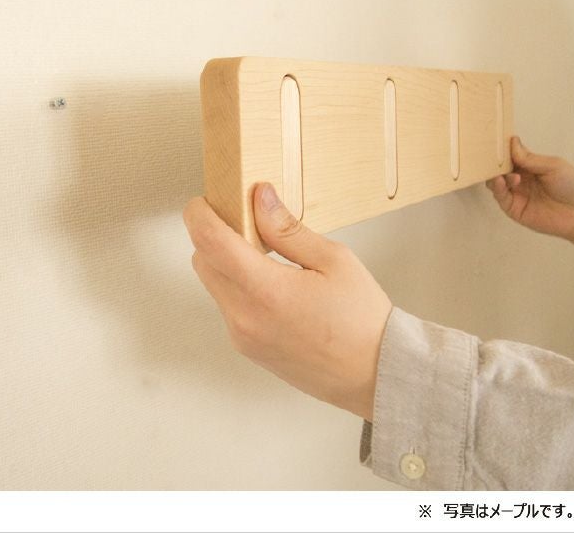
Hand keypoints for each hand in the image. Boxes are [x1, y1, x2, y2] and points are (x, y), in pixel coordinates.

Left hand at [183, 183, 391, 420]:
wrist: (374, 374)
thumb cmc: (362, 319)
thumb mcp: (334, 260)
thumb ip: (288, 229)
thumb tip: (260, 199)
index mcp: (267, 291)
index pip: (210, 242)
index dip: (199, 214)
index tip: (204, 200)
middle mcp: (245, 317)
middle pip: (201, 261)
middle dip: (211, 235)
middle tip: (241, 221)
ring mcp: (243, 337)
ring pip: (212, 284)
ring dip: (223, 261)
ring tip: (263, 252)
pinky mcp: (247, 348)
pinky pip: (226, 306)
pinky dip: (235, 285)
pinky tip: (269, 281)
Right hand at [487, 136, 573, 264]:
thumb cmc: (572, 186)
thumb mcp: (552, 166)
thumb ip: (529, 158)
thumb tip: (512, 142)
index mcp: (530, 167)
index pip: (511, 156)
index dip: (504, 150)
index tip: (495, 142)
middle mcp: (520, 180)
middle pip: (500, 169)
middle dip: (495, 163)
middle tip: (492, 157)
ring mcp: (516, 194)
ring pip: (496, 182)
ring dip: (496, 175)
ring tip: (503, 174)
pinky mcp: (513, 208)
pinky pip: (500, 197)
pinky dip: (497, 188)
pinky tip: (501, 181)